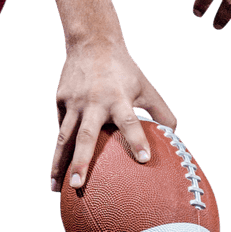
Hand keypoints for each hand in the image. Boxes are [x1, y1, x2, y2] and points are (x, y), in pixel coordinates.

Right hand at [50, 41, 176, 191]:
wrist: (92, 42)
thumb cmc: (124, 69)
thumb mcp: (145, 86)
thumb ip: (160, 110)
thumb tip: (175, 136)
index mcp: (119, 97)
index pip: (130, 120)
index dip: (137, 139)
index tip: (144, 160)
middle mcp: (94, 101)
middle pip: (86, 135)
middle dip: (81, 161)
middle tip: (78, 185)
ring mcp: (74, 101)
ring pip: (64, 137)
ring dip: (58, 164)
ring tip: (55, 189)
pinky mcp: (60, 100)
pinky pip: (61, 128)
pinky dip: (58, 150)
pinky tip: (56, 171)